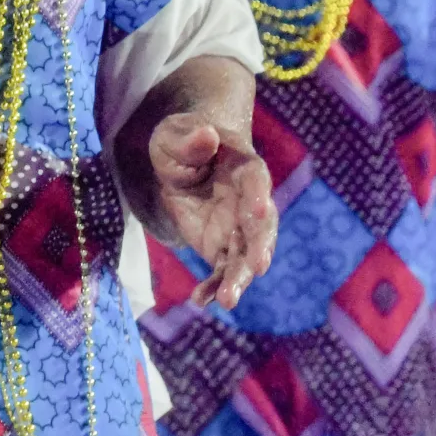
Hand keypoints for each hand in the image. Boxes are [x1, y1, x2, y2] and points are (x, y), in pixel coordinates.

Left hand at [147, 111, 275, 308]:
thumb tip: (206, 135)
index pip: (257, 181)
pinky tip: (202, 301)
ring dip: (238, 279)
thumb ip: (191, 139)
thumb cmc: (182, 140)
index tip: (260, 210)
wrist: (182, 161)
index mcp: (244, 168)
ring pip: (244, 257)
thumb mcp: (175, 135)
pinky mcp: (220, 248)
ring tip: (227, 299)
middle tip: (257, 267)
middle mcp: (250, 202)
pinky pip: (220, 271)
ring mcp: (237, 229)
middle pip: (260, 227)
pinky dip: (213, 287)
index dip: (260, 195)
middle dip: (259, 247)